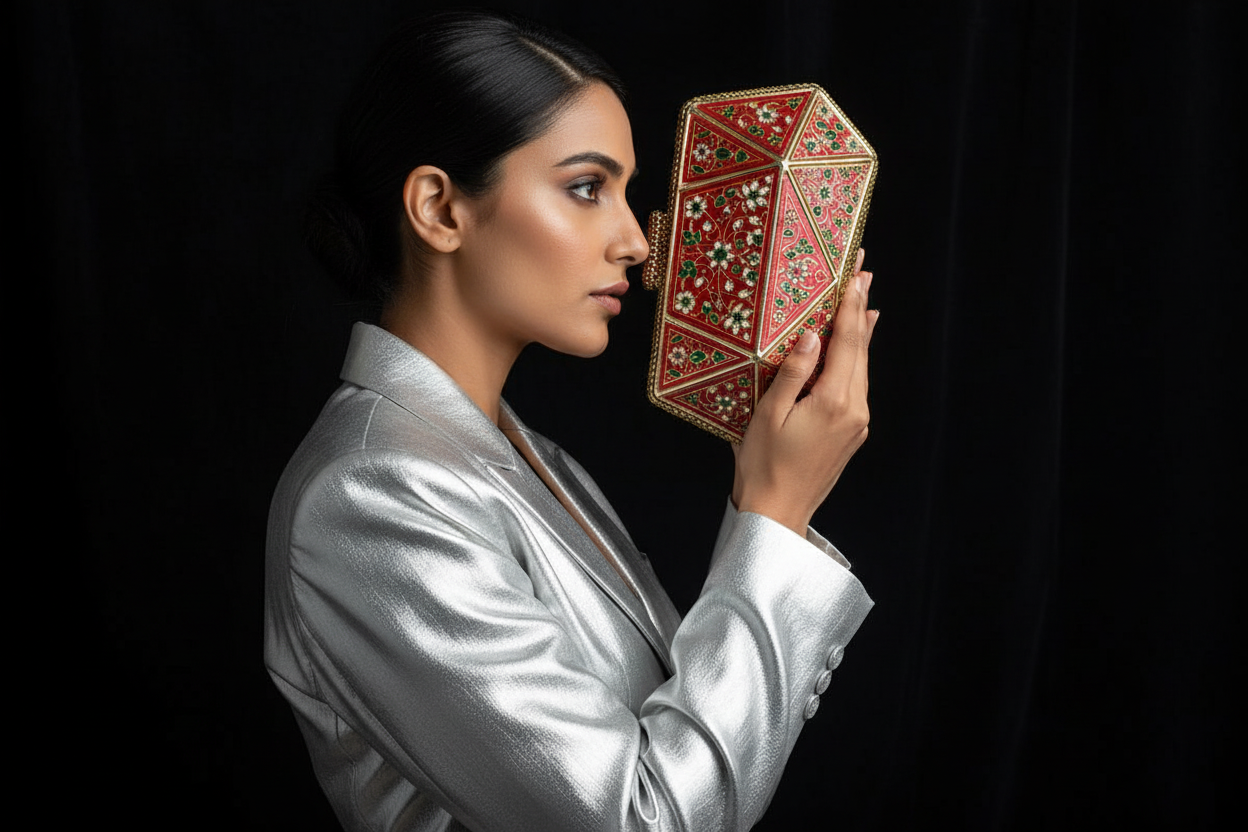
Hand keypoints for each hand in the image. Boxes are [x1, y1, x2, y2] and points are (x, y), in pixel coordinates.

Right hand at [731, 248, 878, 536]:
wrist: (777, 514)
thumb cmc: (763, 466)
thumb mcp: (768, 414)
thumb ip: (794, 372)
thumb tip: (812, 335)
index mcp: (834, 402)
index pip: (847, 343)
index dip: (851, 307)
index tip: (857, 277)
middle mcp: (854, 411)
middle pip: (861, 352)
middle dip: (861, 313)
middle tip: (865, 276)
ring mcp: (857, 424)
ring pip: (861, 370)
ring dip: (861, 336)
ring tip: (863, 304)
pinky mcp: (852, 434)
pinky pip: (857, 388)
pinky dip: (855, 362)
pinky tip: (853, 351)